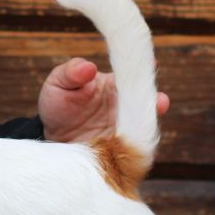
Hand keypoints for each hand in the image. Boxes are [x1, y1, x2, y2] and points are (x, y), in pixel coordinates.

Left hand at [38, 58, 169, 142]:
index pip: (134, 73)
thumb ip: (71, 73)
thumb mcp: (58, 83)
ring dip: (148, 127)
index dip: (144, 69)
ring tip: (146, 128)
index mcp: (116, 84)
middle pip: (147, 101)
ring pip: (145, 126)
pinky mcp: (124, 149)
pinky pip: (134, 149)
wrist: (54, 137)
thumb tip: (88, 67)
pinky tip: (132, 149)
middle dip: (155, 101)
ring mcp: (127, 127)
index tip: (151, 65)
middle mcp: (127, 105)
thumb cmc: (58, 103)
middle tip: (159, 102)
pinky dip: (136, 149)